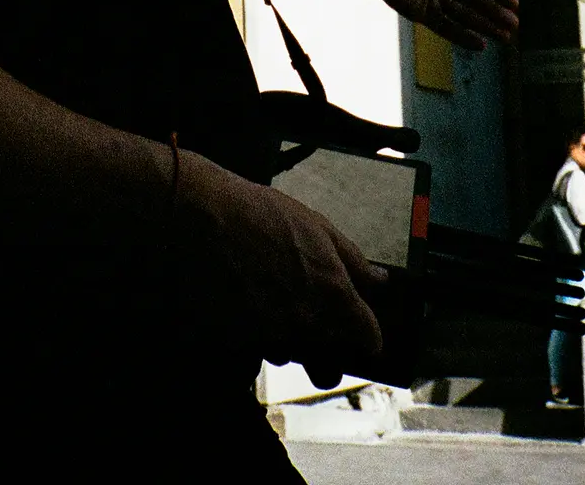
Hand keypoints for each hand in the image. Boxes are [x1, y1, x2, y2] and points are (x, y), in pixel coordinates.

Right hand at [173, 149, 385, 386]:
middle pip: (329, 369)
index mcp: (335, 297)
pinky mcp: (239, 344)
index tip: (360, 328)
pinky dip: (257, 334)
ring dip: (288, 339)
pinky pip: (257, 350)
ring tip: (272, 300)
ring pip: (291, 358)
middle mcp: (308, 327)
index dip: (366, 334)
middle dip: (327, 353)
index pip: (368, 340)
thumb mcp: (318, 226)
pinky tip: (248, 302)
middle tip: (315, 324)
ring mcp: (272, 339)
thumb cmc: (263, 215)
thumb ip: (353, 260)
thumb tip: (380, 281)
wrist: (204, 220)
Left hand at [374, 0, 517, 49]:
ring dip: (485, 26)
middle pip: (476, 0)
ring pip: (465, 16)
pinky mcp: (422, 13)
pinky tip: (481, 45)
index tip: (515, 4)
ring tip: (506, 38)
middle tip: (515, 26)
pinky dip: (463, 37)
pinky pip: (447, 27)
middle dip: (496, 13)